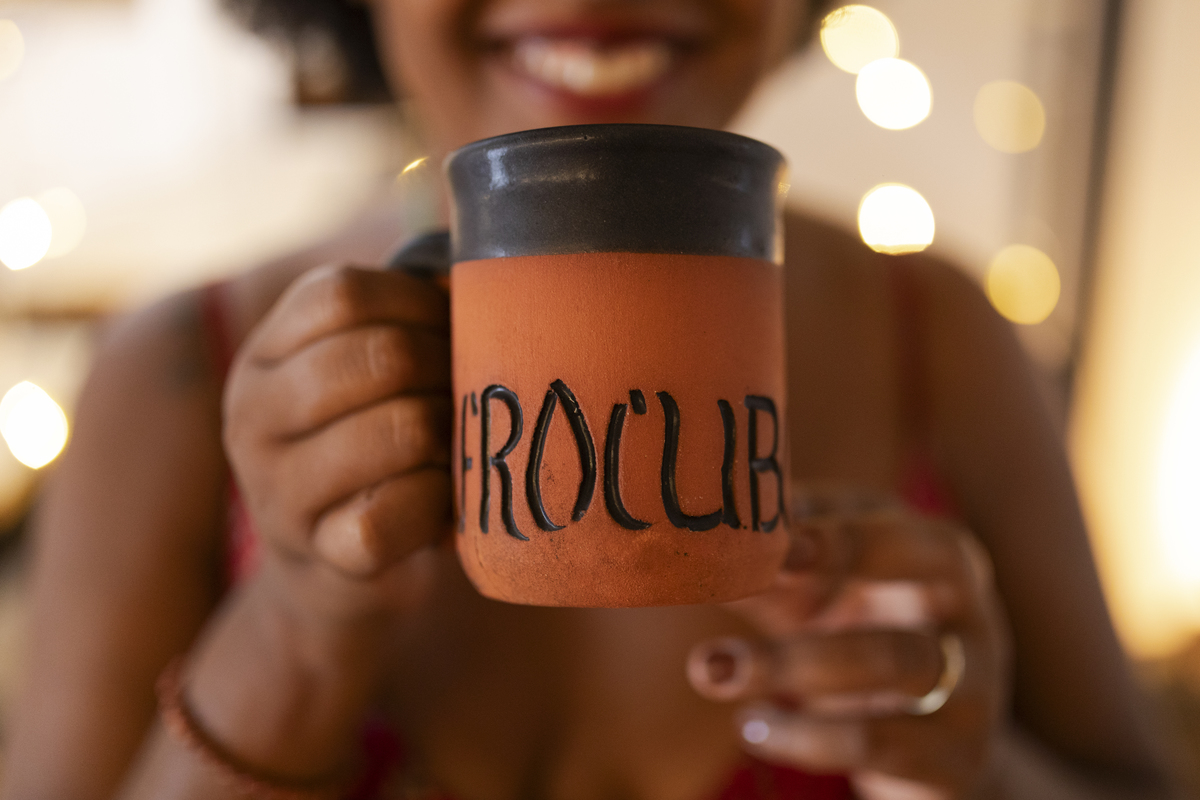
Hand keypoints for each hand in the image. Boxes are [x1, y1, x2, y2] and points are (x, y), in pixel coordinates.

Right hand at [223, 264, 452, 631]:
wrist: (334, 568)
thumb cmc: (374, 448)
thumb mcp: (366, 376)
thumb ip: (401, 318)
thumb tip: (470, 275)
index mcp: (264, 356)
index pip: (343, 294)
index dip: (419, 303)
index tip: (450, 330)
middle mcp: (252, 416)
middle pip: (380, 356)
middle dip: (447, 368)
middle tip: (467, 391)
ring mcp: (277, 489)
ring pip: (399, 429)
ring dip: (451, 433)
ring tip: (456, 442)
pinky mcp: (320, 554)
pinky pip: (397, 511)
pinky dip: (439, 499)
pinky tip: (441, 497)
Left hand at [688, 486, 1011, 799]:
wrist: (925, 750)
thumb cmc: (860, 636)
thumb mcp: (821, 591)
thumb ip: (775, 557)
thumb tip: (711, 517)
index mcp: (936, 555)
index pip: (893, 527)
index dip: (836, 532)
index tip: (773, 541)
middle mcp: (969, 612)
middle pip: (914, 575)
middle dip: (827, 574)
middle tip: (741, 584)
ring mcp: (973, 688)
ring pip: (895, 660)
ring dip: (795, 662)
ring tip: (711, 669)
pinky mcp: (955, 760)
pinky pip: (882, 743)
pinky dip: (805, 737)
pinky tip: (751, 727)